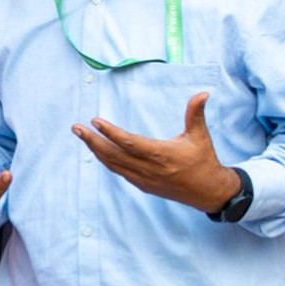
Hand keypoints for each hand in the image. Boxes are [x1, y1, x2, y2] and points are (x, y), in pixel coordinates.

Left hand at [72, 92, 242, 212]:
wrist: (208, 192)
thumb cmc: (204, 160)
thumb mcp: (200, 136)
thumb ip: (196, 113)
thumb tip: (203, 93)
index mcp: (161, 154)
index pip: (129, 143)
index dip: (110, 133)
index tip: (95, 121)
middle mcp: (149, 169)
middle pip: (114, 155)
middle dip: (93, 141)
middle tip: (77, 128)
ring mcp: (144, 179)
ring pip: (113, 165)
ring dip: (95, 150)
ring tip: (82, 135)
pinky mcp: (143, 185)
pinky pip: (119, 172)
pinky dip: (106, 160)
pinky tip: (98, 150)